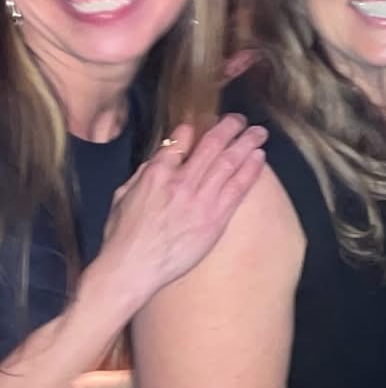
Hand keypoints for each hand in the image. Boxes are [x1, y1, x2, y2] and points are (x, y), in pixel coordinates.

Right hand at [97, 113, 267, 310]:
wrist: (132, 267)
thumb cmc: (123, 236)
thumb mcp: (123, 195)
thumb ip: (144, 175)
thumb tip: (158, 161)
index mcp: (156, 173)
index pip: (180, 141)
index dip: (194, 129)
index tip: (204, 124)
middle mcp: (181, 181)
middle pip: (211, 145)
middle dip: (228, 128)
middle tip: (240, 120)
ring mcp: (200, 199)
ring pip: (229, 162)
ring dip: (246, 143)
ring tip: (259, 132)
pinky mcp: (215, 218)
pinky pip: (238, 188)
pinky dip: (250, 170)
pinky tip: (260, 157)